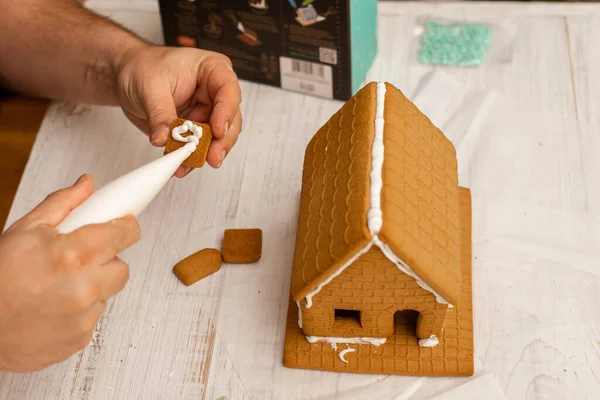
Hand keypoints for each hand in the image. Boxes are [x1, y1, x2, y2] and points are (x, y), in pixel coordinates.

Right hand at [0, 175, 139, 371]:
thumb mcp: (25, 230)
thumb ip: (63, 204)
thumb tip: (87, 185)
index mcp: (73, 255)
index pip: (124, 234)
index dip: (125, 227)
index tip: (124, 225)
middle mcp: (83, 287)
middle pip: (122, 266)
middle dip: (106, 259)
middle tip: (80, 259)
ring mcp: (82, 317)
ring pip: (107, 292)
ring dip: (91, 286)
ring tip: (59, 284)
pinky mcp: (79, 339)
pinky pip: (93, 316)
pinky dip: (80, 311)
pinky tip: (54, 305)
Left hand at [115, 45, 242, 176]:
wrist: (126, 76)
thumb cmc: (142, 67)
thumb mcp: (149, 86)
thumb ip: (160, 113)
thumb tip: (164, 138)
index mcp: (211, 69)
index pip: (228, 90)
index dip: (226, 112)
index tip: (218, 130)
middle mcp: (214, 92)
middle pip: (229, 120)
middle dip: (220, 141)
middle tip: (212, 157)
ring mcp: (206, 112)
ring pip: (216, 138)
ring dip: (203, 153)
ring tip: (188, 164)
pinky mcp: (194, 130)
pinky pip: (197, 147)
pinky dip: (189, 158)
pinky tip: (180, 166)